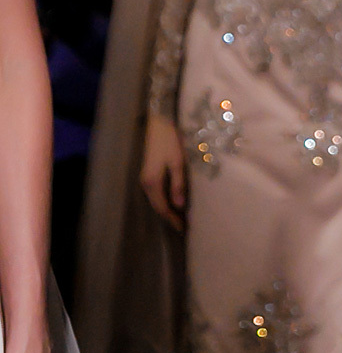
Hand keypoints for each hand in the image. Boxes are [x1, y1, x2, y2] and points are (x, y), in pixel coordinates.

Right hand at [139, 114, 187, 228]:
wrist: (157, 123)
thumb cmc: (169, 141)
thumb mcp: (177, 162)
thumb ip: (178, 184)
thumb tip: (179, 206)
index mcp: (152, 182)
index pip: (162, 207)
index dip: (172, 219)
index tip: (184, 228)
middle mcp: (146, 182)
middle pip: (157, 205)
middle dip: (170, 217)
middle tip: (184, 227)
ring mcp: (146, 177)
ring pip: (156, 199)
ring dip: (167, 209)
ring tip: (180, 217)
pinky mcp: (149, 172)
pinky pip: (156, 192)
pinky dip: (164, 200)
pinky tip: (173, 202)